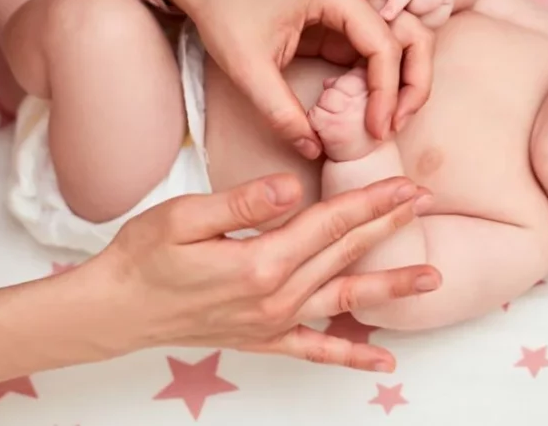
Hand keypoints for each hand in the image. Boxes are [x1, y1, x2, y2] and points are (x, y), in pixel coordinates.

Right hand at [98, 173, 439, 371]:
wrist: (115, 311)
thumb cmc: (143, 258)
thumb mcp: (182, 217)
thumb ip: (241, 203)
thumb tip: (291, 187)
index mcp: (260, 262)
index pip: (329, 223)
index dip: (371, 202)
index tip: (405, 186)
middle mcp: (275, 296)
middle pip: (344, 253)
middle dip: (388, 226)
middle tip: (425, 204)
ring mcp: (273, 323)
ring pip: (344, 300)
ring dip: (390, 288)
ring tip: (431, 279)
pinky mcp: (264, 339)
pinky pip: (315, 351)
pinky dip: (350, 356)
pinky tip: (382, 362)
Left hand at [148, 0, 435, 157]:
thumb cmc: (226, 13)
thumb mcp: (246, 68)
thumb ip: (279, 111)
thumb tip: (313, 148)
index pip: (384, 44)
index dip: (385, 92)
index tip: (376, 130)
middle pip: (412, 35)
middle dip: (414, 82)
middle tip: (397, 124)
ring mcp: (354, 10)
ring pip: (405, 42)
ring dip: (406, 80)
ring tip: (391, 120)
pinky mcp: (346, 27)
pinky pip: (381, 53)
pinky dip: (385, 81)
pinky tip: (373, 111)